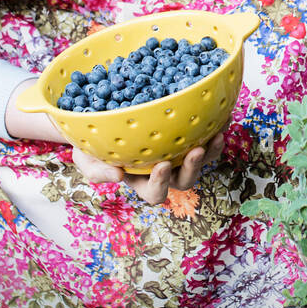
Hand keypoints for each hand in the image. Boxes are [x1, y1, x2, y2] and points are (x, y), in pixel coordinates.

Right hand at [71, 131, 225, 204]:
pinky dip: (214, 126)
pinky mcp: (185, 135)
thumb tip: (118, 176)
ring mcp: (176, 153)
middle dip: (193, 167)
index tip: (161, 165)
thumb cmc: (91, 147)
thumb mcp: (86, 160)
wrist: (98, 122)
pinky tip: (220, 114)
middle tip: (196, 150)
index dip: (160, 184)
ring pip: (201, 159)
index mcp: (142, 182)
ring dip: (212, 150)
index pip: (154, 193)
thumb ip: (98, 171)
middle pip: (185, 180)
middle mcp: (164, 171)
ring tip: (216, 134)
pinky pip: (206, 135)